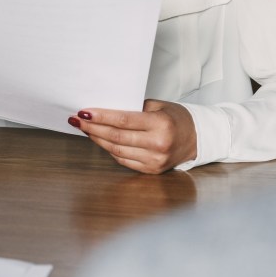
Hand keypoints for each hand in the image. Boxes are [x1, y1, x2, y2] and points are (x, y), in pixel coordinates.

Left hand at [69, 99, 197, 173]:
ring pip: (117, 150)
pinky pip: (124, 160)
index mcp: (161, 124)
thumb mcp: (158, 105)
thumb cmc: (176, 117)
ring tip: (86, 130)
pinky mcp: (152, 170)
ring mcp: (155, 160)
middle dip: (94, 129)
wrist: (197, 138)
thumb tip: (104, 110)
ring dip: (98, 140)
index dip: (101, 117)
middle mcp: (158, 144)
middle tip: (77, 120)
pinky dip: (110, 150)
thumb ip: (134, 108)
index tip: (84, 112)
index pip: (124, 121)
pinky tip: (101, 141)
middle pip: (117, 137)